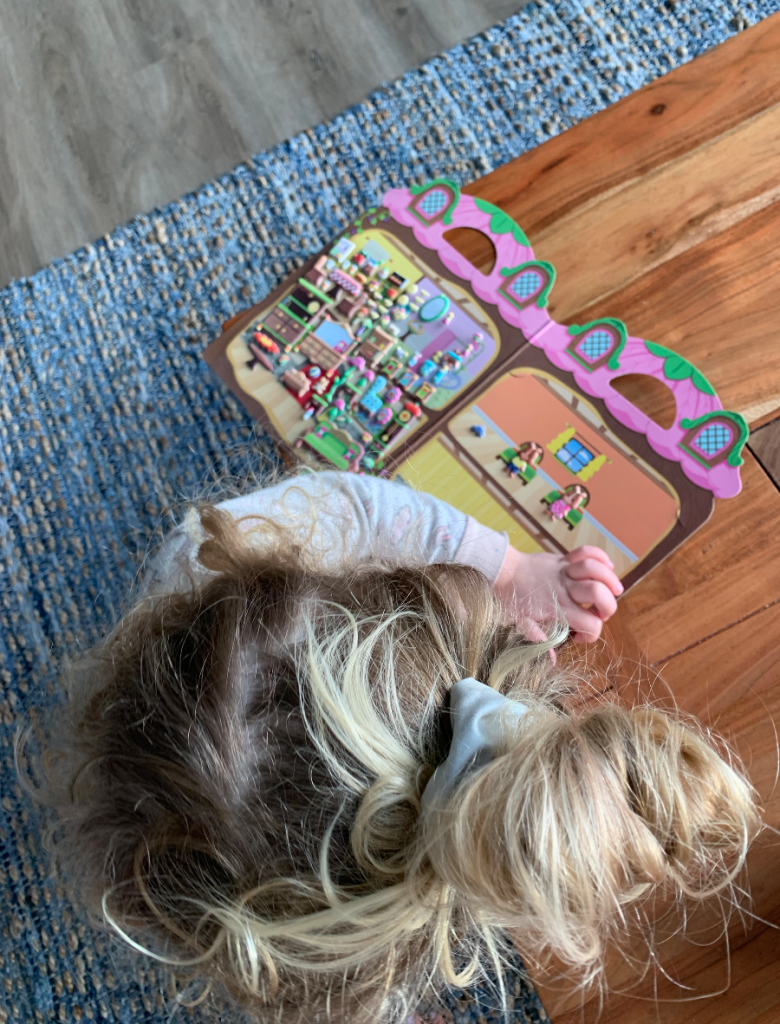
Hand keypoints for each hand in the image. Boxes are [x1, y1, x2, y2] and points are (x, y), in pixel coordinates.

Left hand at [493, 545, 622, 643]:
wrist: (501, 569)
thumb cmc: (511, 597)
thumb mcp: (522, 623)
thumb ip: (539, 640)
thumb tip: (552, 661)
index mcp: (558, 608)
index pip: (589, 623)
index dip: (592, 635)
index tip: (580, 636)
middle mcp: (565, 589)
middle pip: (599, 593)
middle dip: (609, 607)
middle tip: (601, 613)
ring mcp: (564, 571)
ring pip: (595, 569)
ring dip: (610, 579)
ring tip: (615, 589)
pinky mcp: (563, 558)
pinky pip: (585, 552)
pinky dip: (600, 556)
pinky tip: (606, 565)